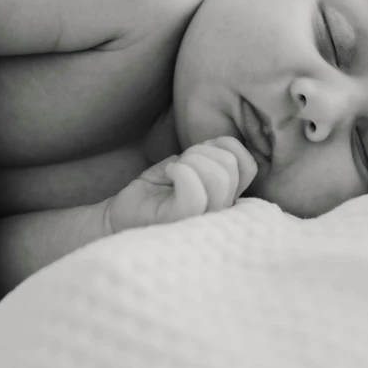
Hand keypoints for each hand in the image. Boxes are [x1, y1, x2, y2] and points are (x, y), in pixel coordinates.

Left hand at [107, 136, 257, 232]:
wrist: (119, 215)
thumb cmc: (153, 191)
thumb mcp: (185, 165)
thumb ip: (208, 155)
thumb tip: (220, 145)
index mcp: (224, 198)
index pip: (248, 166)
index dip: (227, 147)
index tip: (200, 150)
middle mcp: (219, 212)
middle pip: (230, 166)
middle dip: (203, 152)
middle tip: (181, 162)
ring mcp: (201, 221)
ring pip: (218, 177)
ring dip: (191, 161)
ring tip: (173, 170)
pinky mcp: (180, 223)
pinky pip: (195, 194)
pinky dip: (181, 171)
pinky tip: (167, 174)